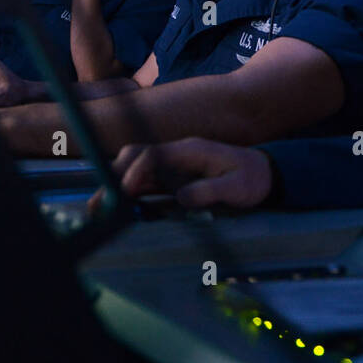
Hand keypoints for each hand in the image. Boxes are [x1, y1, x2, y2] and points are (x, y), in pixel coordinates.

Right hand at [100, 138, 274, 208]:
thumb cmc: (252, 179)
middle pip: (135, 157)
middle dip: (114, 177)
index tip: (124, 193)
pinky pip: (146, 182)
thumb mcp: (237, 187)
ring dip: (116, 186)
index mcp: (190, 151)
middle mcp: (177, 155)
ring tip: (98, 210)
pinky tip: (119, 209)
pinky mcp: (174, 178)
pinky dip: (129, 193)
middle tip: (97, 204)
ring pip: (135, 169)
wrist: (265, 174)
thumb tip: (181, 198)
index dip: (135, 172)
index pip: (152, 155)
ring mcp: (174, 166)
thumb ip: (210, 191)